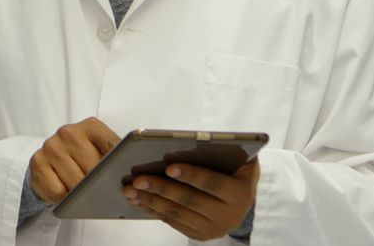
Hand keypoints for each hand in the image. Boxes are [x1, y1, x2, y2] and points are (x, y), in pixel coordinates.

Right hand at [29, 117, 121, 203]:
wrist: (48, 161)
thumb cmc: (80, 158)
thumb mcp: (100, 151)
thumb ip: (114, 158)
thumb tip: (131, 177)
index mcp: (91, 126)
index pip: (113, 147)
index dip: (120, 166)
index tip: (126, 181)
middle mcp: (69, 132)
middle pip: (94, 169)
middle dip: (100, 184)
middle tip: (102, 191)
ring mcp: (51, 146)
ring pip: (76, 183)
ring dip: (81, 193)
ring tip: (83, 191)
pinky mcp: (37, 162)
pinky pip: (58, 191)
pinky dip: (64, 198)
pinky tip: (65, 191)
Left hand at [123, 159, 259, 240]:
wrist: (243, 201)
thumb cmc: (235, 170)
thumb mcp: (240, 158)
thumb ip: (226, 149)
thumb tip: (194, 139)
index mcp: (240, 193)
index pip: (212, 183)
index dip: (191, 175)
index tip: (168, 166)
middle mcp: (229, 216)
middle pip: (190, 201)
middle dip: (161, 189)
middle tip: (138, 179)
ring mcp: (214, 229)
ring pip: (177, 214)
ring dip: (150, 201)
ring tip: (130, 190)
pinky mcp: (200, 235)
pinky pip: (172, 222)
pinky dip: (153, 210)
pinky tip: (138, 199)